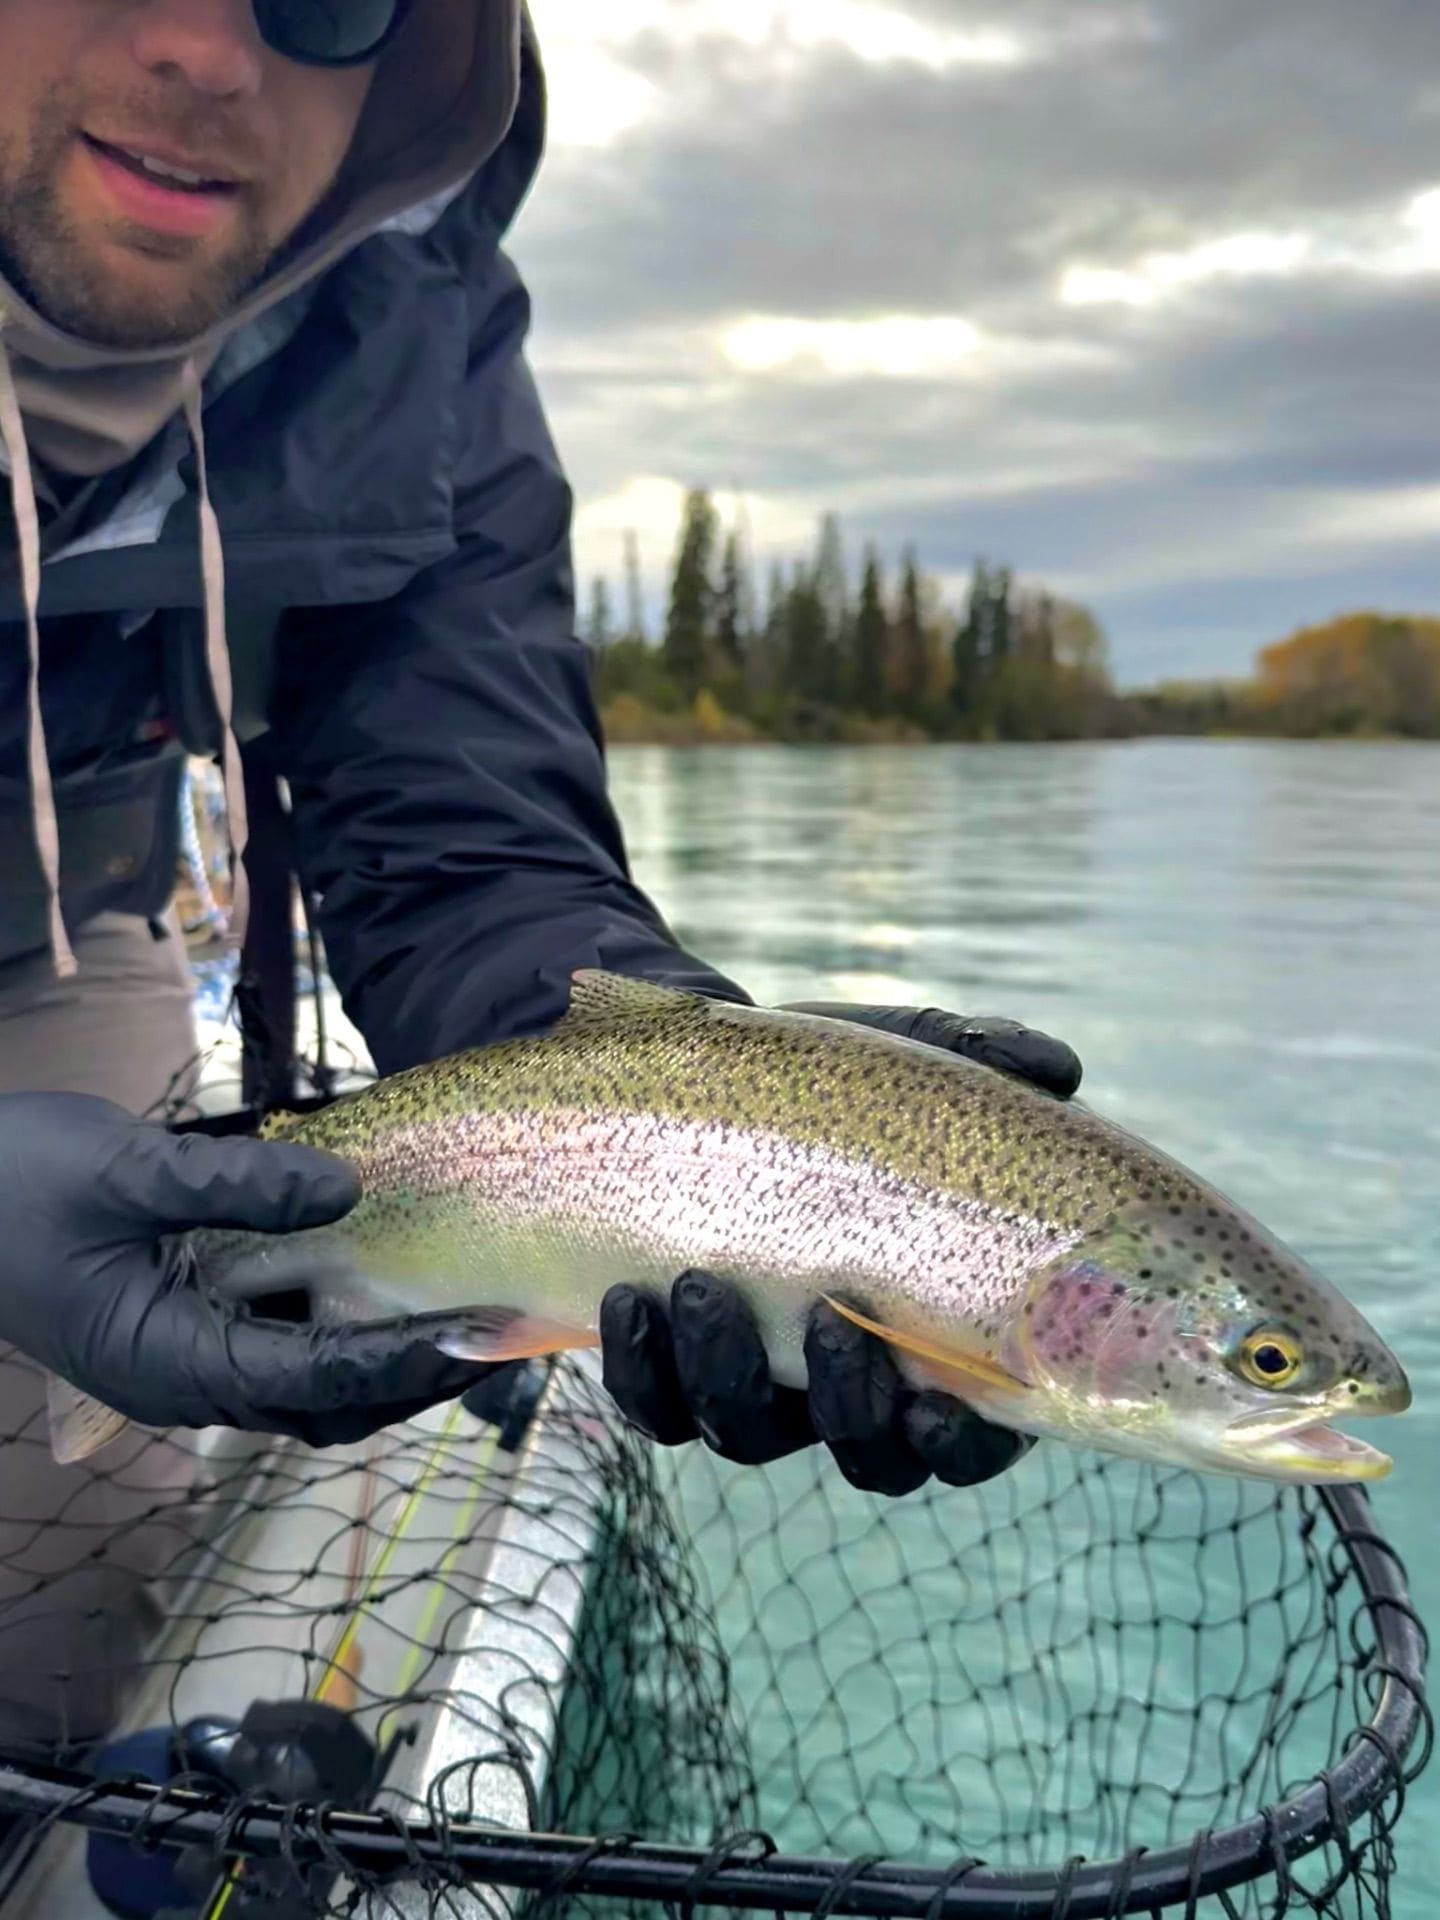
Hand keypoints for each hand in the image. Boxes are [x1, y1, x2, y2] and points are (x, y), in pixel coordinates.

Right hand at [0, 1093, 498, 1447]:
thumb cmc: (16, 1183)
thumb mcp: (127, 1170)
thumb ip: (236, 1186)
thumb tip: (347, 1188)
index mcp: (169, 1362)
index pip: (314, 1377)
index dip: (401, 1359)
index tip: (476, 1332)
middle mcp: (187, 1381)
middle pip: (328, 1405)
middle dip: (415, 1378)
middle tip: (500, 1332)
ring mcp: (187, 1362)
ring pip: (311, 1388)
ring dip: (388, 1362)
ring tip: (468, 1314)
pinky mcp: (188, 1331)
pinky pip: (284, 1349)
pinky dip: (346, 1332)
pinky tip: (389, 1284)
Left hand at [599, 1001, 1081, 1494]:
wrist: (718, 1078)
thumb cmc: (847, 1085)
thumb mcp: (915, 1060)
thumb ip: (987, 1061)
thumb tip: (1055, 1071)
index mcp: (943, 1336)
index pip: (974, 1438)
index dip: (959, 1447)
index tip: (933, 1408)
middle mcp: (858, 1380)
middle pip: (867, 1455)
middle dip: (846, 1408)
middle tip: (830, 1320)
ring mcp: (765, 1381)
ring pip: (747, 1436)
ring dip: (725, 1380)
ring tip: (703, 1287)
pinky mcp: (676, 1363)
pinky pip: (655, 1407)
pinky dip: (642, 1371)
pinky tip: (631, 1300)